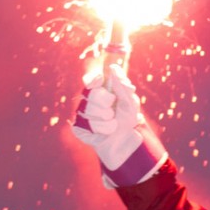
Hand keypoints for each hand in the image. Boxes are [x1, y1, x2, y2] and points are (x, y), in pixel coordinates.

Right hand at [71, 66, 167, 186]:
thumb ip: (123, 85)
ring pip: (87, 110)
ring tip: (113, 124)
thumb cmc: (128, 119)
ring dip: (105, 119)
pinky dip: (100, 129)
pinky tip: (105, 133)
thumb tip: (114, 67)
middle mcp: (89, 100)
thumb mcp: (131, 101)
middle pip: (90, 94)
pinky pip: (84, 124)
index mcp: (101, 91)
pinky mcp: (79, 127)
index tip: (99, 81)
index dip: (92, 79)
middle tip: (112, 109)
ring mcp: (82, 114)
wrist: (126, 141)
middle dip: (104, 102)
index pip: (90, 80)